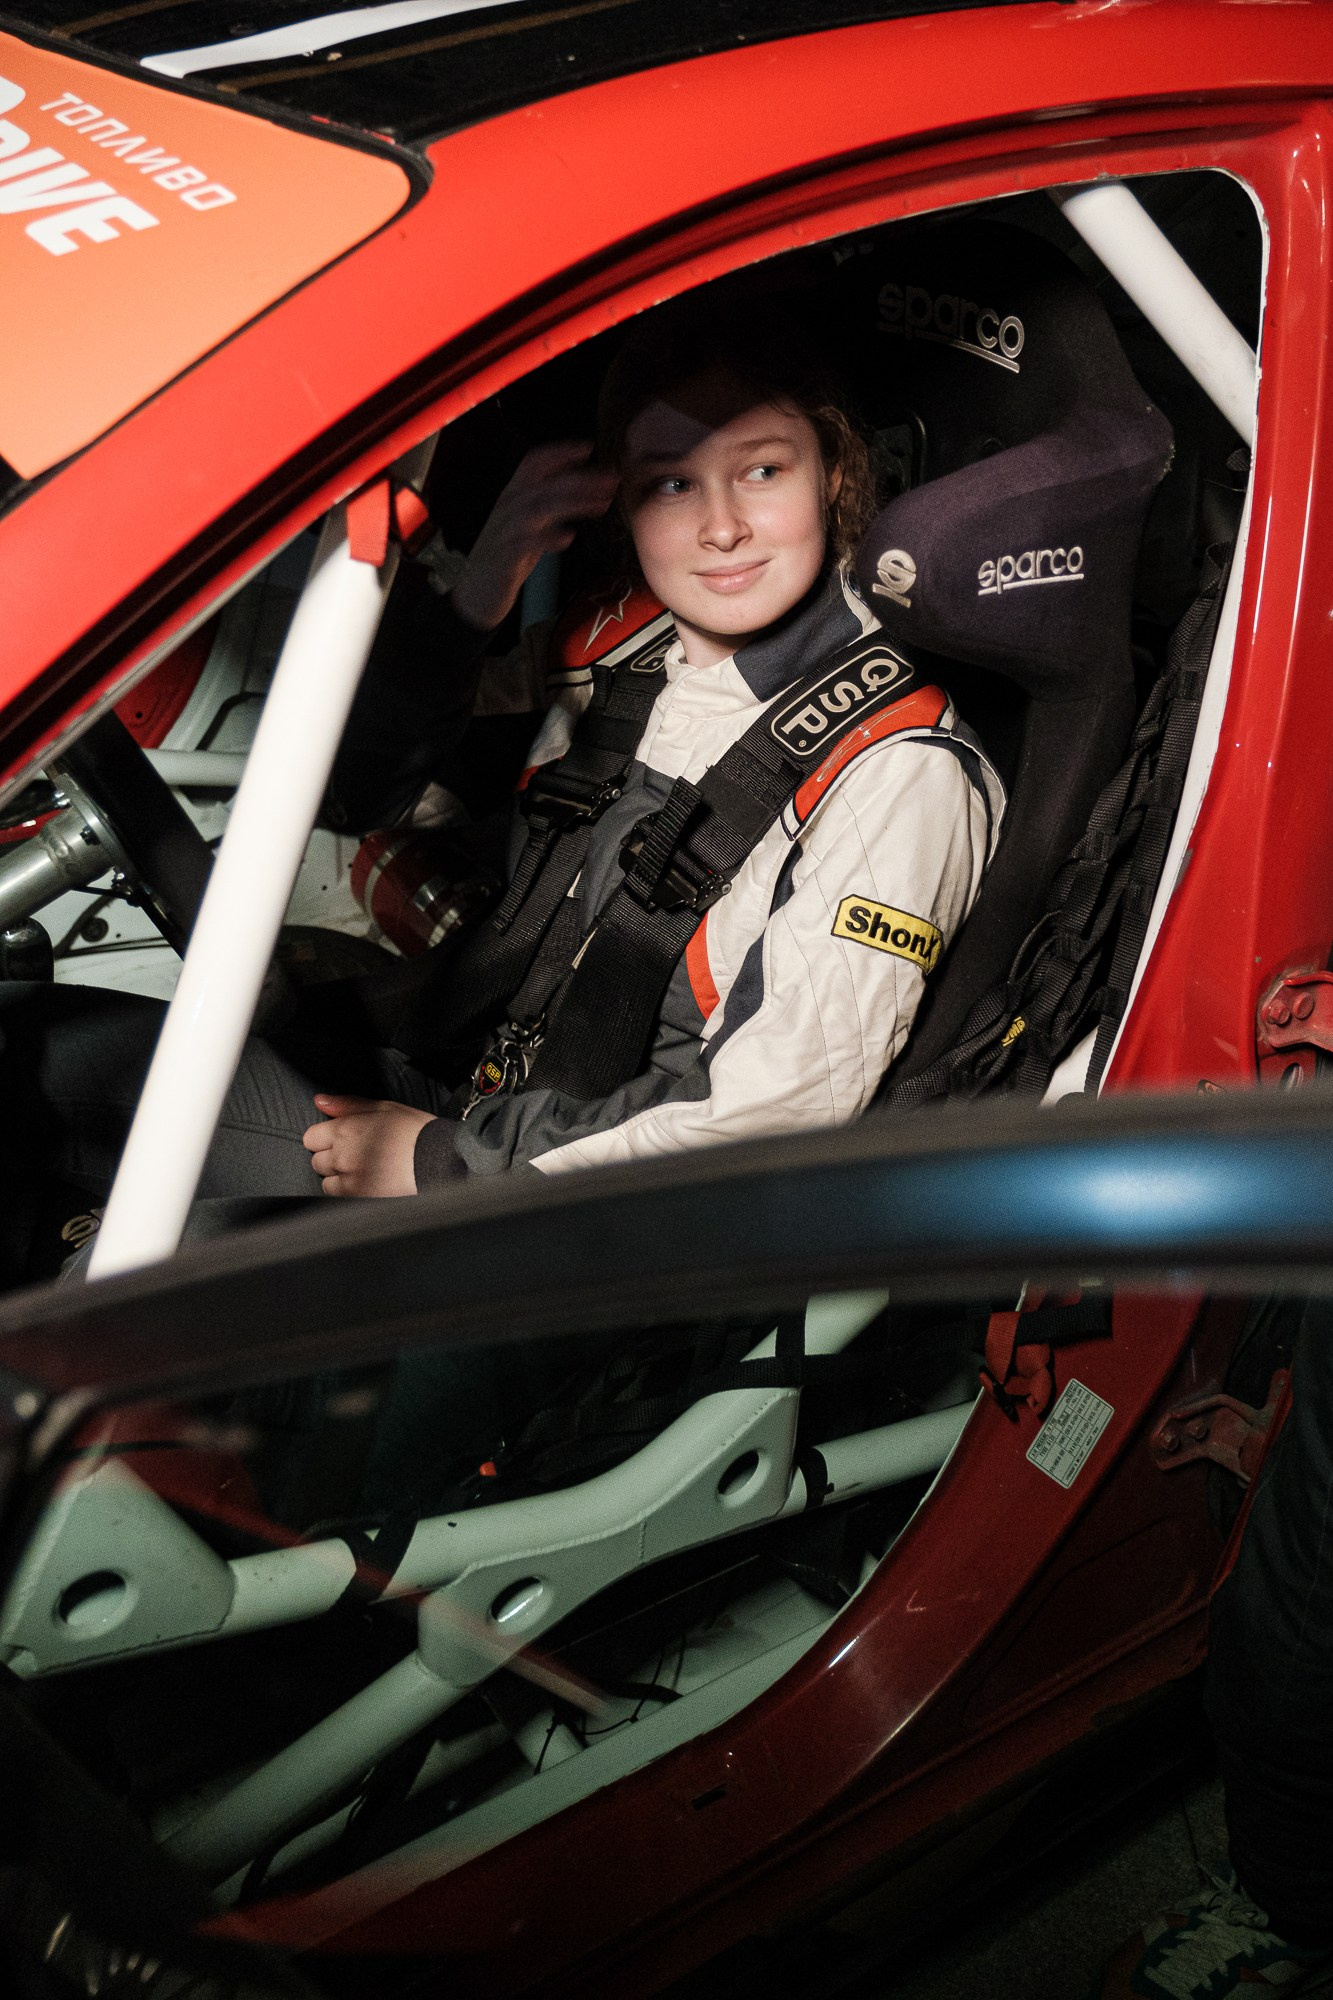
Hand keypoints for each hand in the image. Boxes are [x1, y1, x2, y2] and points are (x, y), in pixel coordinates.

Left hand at [302, 1094, 435, 1197]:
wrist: (437, 1160)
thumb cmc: (416, 1131)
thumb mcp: (383, 1108)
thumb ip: (347, 1105)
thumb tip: (320, 1101)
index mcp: (346, 1129)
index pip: (311, 1138)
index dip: (325, 1138)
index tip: (340, 1140)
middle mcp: (342, 1155)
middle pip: (317, 1161)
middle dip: (332, 1158)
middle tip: (356, 1155)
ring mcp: (349, 1179)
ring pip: (326, 1182)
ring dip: (339, 1177)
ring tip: (363, 1171)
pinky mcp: (358, 1198)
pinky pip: (339, 1197)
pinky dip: (349, 1192)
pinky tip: (367, 1183)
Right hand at [451, 441, 617, 631]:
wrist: (476, 594)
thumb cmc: (507, 558)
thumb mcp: (527, 524)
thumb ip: (548, 505)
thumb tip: (580, 487)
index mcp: (513, 495)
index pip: (534, 462)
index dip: (560, 452)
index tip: (588, 448)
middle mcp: (509, 507)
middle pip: (547, 483)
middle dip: (582, 479)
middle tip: (612, 480)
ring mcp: (506, 530)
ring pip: (541, 506)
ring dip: (574, 503)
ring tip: (602, 505)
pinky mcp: (506, 556)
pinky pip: (527, 542)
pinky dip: (548, 537)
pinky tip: (568, 538)